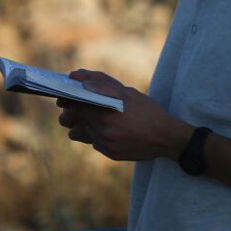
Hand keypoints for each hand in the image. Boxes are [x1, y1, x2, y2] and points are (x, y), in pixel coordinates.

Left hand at [55, 69, 189, 161]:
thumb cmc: (147, 111)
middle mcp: (101, 131)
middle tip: (74, 109)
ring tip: (93, 120)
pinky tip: (112, 130)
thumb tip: (76, 76)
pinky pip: (95, 143)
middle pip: (70, 122)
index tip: (64, 97)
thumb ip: (101, 83)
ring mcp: (105, 144)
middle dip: (69, 114)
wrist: (167, 137)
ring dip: (82, 126)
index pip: (73, 105)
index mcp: (104, 113)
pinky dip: (98, 135)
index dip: (66, 99)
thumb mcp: (127, 92)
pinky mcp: (111, 154)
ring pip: (79, 134)